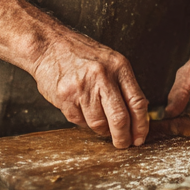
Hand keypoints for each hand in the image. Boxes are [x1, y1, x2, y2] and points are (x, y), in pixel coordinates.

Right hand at [27, 31, 149, 147]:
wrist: (49, 45)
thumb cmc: (81, 54)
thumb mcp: (110, 61)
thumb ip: (124, 84)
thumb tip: (139, 111)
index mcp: (119, 67)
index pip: (137, 103)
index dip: (141, 125)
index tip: (139, 137)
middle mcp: (102, 76)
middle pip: (120, 118)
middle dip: (123, 137)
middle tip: (123, 144)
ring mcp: (83, 87)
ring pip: (98, 123)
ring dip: (101, 129)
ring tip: (99, 123)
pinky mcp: (65, 96)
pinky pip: (79, 121)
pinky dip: (83, 122)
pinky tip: (81, 110)